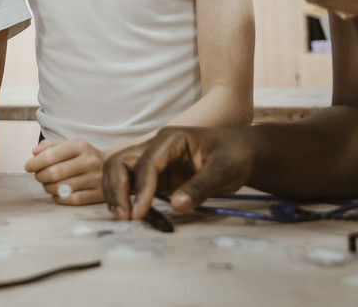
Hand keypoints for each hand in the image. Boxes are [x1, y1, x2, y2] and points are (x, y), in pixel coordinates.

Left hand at [25, 138, 106, 204]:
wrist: (114, 166)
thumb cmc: (84, 156)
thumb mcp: (70, 144)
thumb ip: (50, 146)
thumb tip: (34, 152)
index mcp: (80, 146)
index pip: (51, 155)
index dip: (35, 162)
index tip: (28, 166)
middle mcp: (89, 161)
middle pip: (54, 173)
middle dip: (40, 176)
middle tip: (38, 176)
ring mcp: (96, 179)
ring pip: (61, 188)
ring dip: (48, 188)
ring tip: (47, 184)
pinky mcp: (98, 194)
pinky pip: (72, 200)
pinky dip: (59, 198)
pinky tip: (57, 194)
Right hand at [102, 127, 255, 218]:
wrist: (241, 153)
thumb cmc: (234, 156)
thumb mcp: (223, 170)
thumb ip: (200, 187)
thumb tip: (176, 206)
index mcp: (169, 139)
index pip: (145, 163)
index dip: (141, 189)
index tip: (139, 213)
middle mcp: (155, 148)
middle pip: (120, 162)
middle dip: (117, 189)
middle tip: (124, 217)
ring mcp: (153, 162)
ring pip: (120, 172)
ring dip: (116, 193)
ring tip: (123, 218)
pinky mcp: (156, 176)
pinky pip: (133, 186)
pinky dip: (128, 199)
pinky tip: (134, 216)